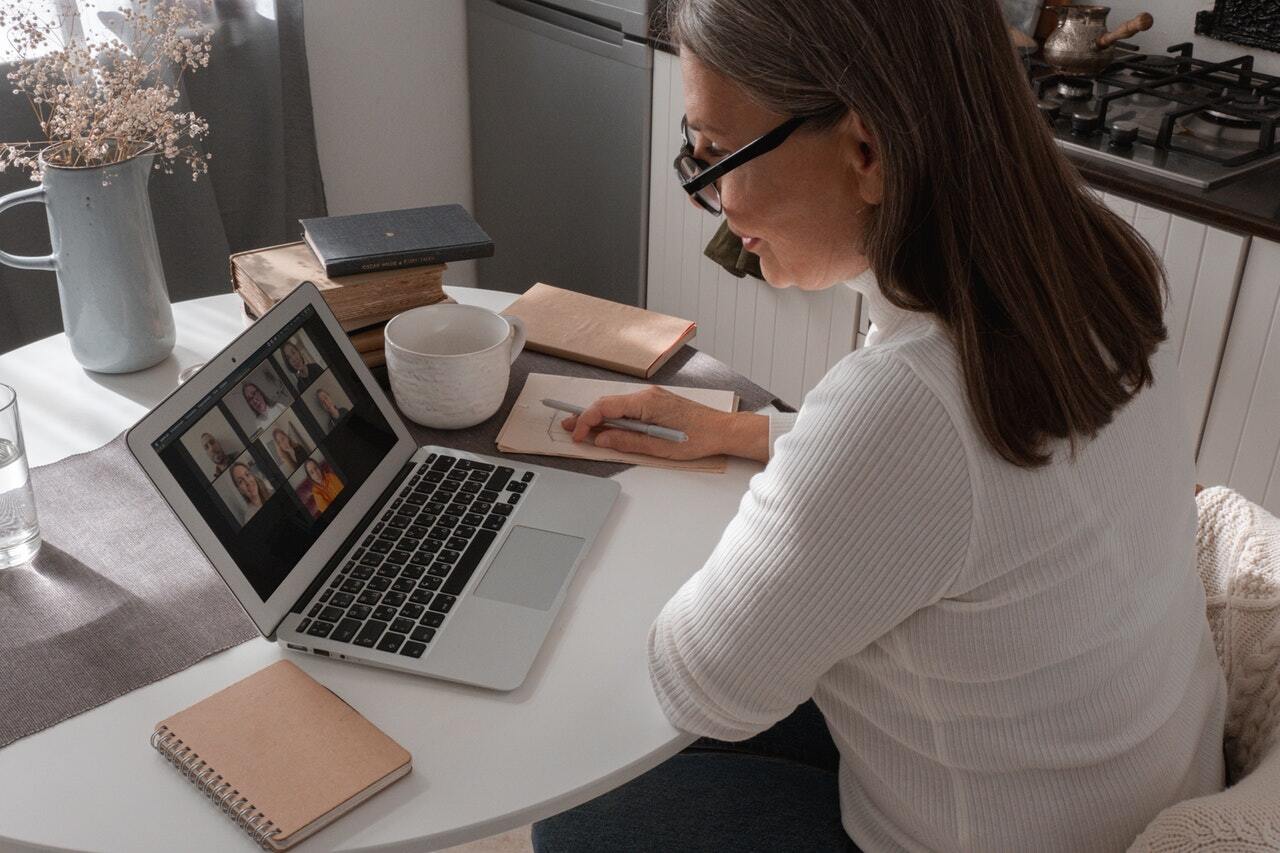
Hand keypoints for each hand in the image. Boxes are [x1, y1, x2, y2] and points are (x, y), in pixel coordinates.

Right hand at [562, 386, 768, 461]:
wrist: (723, 430)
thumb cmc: (698, 438)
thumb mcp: (659, 447)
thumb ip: (627, 441)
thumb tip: (602, 439)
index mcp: (646, 402)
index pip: (605, 407)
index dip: (586, 420)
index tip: (577, 434)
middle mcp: (647, 395)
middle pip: (607, 403)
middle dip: (586, 417)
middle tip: (568, 429)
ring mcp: (652, 398)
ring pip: (617, 406)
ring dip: (599, 418)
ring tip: (582, 430)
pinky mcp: (657, 403)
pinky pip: (628, 408)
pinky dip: (614, 418)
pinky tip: (607, 428)